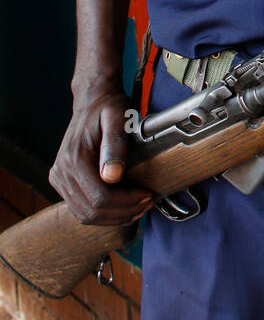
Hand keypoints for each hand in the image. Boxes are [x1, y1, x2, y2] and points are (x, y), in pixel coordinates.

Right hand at [49, 88, 153, 226]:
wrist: (93, 101)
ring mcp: (59, 178)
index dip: (126, 203)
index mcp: (74, 159)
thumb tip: (112, 177)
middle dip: (123, 212)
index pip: (99, 198)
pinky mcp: (63, 182)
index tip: (147, 195)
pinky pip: (81, 209)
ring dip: (114, 217)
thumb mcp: (118, 118)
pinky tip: (122, 206)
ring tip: (138, 207)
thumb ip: (115, 145)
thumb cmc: (109, 108)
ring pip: (86, 215)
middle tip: (147, 202)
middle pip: (92, 211)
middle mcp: (61, 172)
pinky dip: (103, 214)